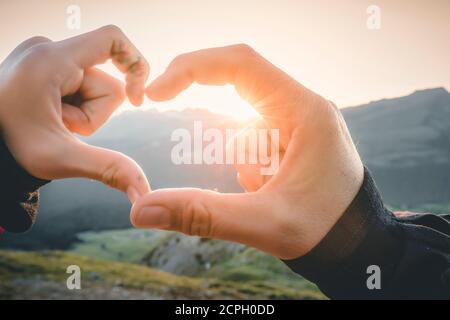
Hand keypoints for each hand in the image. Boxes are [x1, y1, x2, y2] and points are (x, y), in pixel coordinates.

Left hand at [0, 25, 150, 202]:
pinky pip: (78, 85)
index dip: (136, 65)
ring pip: (93, 87)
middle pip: (105, 81)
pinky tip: (51, 117)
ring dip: (82, 113)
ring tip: (53, 123)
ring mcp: (43, 57)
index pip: (112, 39)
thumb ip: (108, 169)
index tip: (138, 100)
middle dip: (95, 113)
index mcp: (51, 60)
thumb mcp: (61, 158)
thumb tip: (144, 193)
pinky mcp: (43, 65)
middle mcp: (47, 50)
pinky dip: (73, 107)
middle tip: (62, 127)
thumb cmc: (9, 148)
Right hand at [131, 44, 363, 258]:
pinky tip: (272, 189)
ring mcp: (298, 121)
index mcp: (305, 111)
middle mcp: (303, 107)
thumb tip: (141, 210)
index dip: (193, 68)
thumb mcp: (264, 223)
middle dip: (216, 129)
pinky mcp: (292, 137)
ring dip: (243, 160)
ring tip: (271, 192)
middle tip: (220, 162)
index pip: (241, 64)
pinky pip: (253, 139)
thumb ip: (203, 214)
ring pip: (243, 124)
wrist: (357, 243)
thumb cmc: (325, 230)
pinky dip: (249, 164)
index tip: (157, 92)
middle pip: (239, 91)